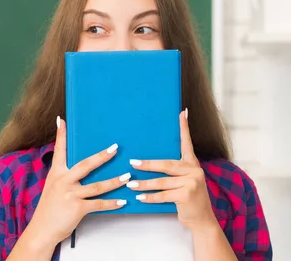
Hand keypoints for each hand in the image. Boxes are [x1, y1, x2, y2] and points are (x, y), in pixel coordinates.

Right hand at [26, 116, 129, 246]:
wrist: (42, 229)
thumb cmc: (49, 208)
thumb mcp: (52, 187)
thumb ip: (63, 176)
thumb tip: (76, 167)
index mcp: (56, 173)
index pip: (59, 150)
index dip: (61, 135)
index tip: (62, 120)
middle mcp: (63, 181)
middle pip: (86, 165)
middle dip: (102, 156)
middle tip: (115, 148)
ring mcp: (70, 195)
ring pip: (97, 186)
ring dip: (114, 181)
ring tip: (127, 176)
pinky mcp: (78, 208)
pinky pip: (99, 204)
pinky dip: (112, 203)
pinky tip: (122, 201)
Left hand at [126, 109, 217, 230]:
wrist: (202, 220)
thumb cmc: (188, 199)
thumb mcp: (184, 182)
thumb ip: (174, 172)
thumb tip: (148, 163)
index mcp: (192, 164)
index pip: (187, 143)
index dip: (184, 128)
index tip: (182, 112)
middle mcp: (194, 171)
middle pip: (166, 165)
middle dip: (147, 165)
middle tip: (132, 163)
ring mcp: (192, 183)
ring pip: (161, 182)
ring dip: (144, 184)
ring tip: (130, 184)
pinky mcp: (187, 195)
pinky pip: (163, 195)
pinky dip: (149, 197)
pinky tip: (139, 197)